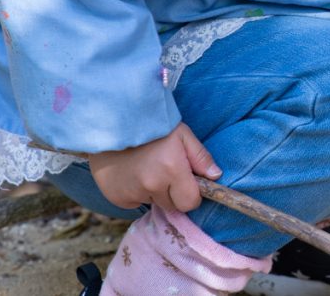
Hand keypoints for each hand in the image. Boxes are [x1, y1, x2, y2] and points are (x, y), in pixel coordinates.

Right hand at [88, 122, 221, 212]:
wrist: (114, 123)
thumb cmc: (153, 128)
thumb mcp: (183, 135)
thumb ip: (200, 157)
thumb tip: (215, 176)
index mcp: (172, 170)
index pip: (190, 203)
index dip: (192, 195)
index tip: (188, 183)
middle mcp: (152, 185)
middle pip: (172, 206)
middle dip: (174, 194)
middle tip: (166, 172)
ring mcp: (132, 193)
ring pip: (153, 202)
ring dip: (154, 192)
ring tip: (147, 169)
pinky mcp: (116, 197)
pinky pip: (134, 202)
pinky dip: (136, 193)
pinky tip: (133, 174)